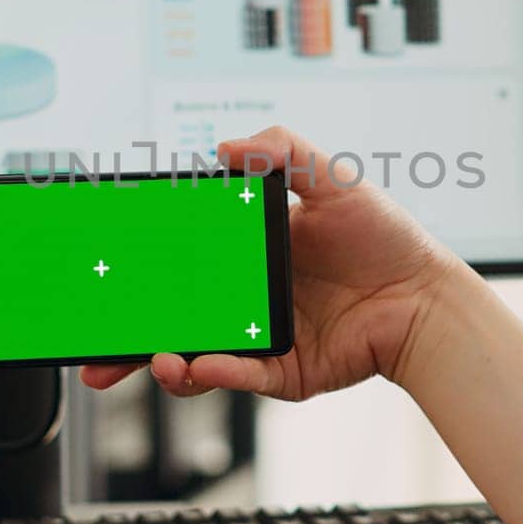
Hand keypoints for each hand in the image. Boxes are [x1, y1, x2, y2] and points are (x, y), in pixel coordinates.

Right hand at [80, 126, 455, 400]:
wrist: (428, 299)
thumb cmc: (387, 239)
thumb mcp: (335, 180)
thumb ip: (284, 150)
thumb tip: (225, 148)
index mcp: (246, 249)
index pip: (178, 257)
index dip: (140, 267)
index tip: (105, 267)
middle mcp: (244, 295)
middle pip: (171, 316)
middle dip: (125, 335)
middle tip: (94, 345)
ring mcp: (258, 337)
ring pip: (193, 354)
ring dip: (163, 361)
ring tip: (156, 358)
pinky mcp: (281, 371)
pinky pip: (239, 375)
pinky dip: (215, 373)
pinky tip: (200, 366)